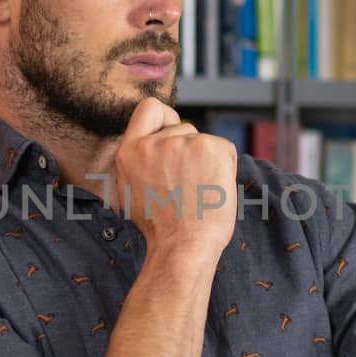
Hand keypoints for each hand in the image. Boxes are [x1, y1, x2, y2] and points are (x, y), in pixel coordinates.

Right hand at [113, 97, 237, 261]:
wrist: (182, 247)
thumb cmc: (162, 229)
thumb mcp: (134, 190)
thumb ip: (144, 162)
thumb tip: (162, 146)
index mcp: (129, 152)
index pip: (149, 109)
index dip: (166, 118)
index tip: (174, 131)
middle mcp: (153, 143)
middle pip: (183, 129)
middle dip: (190, 151)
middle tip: (188, 186)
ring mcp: (182, 143)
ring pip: (204, 141)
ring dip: (207, 162)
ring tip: (199, 192)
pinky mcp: (210, 147)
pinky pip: (225, 149)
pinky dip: (226, 167)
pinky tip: (214, 189)